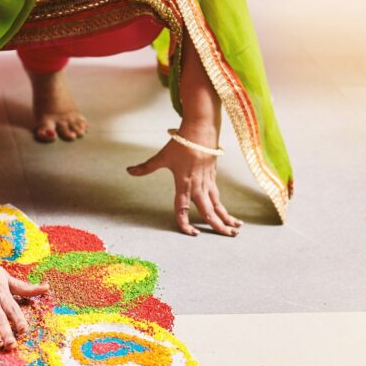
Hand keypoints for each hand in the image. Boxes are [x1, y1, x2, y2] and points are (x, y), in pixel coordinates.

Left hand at [127, 136, 242, 236]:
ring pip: (218, 205)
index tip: (192, 233)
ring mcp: (208, 182)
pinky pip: (219, 197)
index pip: (183, 209)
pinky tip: (231, 216)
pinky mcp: (213, 177)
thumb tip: (129, 171)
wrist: (201, 129)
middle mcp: (198, 186)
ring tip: (236, 230)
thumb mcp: (162, 157)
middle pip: (209, 211)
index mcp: (184, 184)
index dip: (186, 223)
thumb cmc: (181, 143)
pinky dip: (225, 207)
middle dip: (219, 225)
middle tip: (229, 236)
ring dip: (227, 218)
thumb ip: (146, 167)